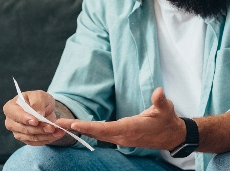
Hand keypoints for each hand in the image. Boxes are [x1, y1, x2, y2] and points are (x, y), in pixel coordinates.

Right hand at [3, 90, 67, 145]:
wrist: (44, 108)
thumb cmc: (38, 100)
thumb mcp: (39, 95)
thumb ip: (37, 102)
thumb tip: (38, 114)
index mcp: (10, 107)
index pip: (15, 115)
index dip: (25, 118)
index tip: (36, 121)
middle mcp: (11, 122)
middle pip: (23, 129)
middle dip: (38, 129)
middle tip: (51, 127)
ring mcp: (17, 132)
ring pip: (30, 137)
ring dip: (45, 135)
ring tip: (58, 131)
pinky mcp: (26, 140)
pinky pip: (36, 142)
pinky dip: (47, 139)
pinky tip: (57, 134)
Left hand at [68, 87, 185, 149]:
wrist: (171, 135)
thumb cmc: (167, 121)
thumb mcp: (166, 109)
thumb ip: (160, 100)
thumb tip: (159, 91)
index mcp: (131, 129)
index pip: (106, 128)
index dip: (90, 126)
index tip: (75, 123)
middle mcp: (123, 137)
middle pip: (96, 133)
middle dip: (77, 128)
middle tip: (58, 123)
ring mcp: (121, 139)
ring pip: (97, 135)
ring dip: (80, 129)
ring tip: (63, 124)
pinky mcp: (121, 138)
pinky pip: (101, 135)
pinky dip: (88, 130)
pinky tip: (78, 126)